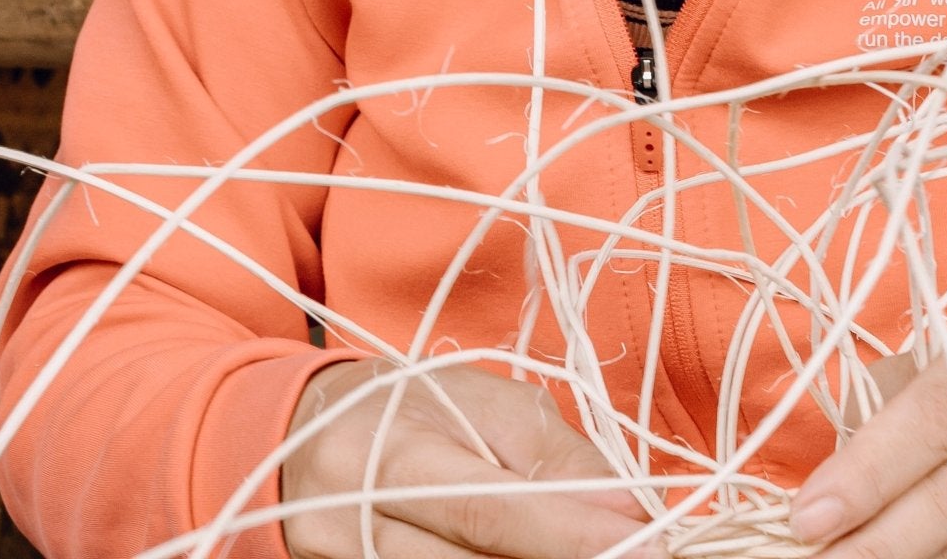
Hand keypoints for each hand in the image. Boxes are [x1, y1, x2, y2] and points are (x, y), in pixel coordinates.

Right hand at [281, 358, 656, 558]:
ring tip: (588, 554)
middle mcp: (360, 518)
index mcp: (397, 449)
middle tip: (634, 558)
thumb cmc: (413, 406)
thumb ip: (557, 460)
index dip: (570, 533)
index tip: (647, 543)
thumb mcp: (486, 403)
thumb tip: (632, 512)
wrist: (299, 433)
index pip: (492, 507)